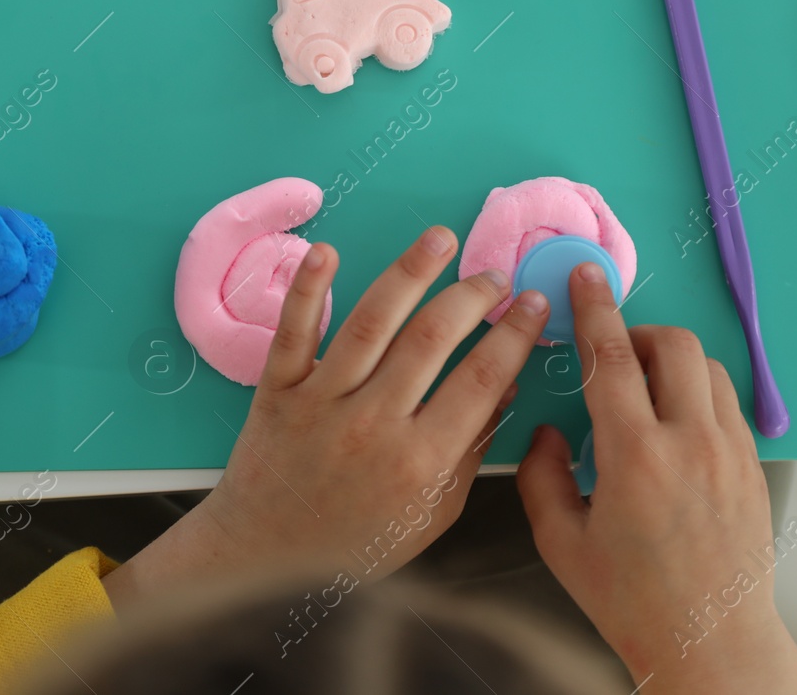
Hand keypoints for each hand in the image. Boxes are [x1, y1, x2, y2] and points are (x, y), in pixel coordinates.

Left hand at [104, 226, 549, 606]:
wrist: (263, 558)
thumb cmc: (355, 542)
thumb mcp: (431, 514)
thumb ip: (469, 453)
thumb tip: (505, 391)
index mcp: (418, 461)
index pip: (480, 379)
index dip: (513, 335)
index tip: (533, 303)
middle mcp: (371, 425)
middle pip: (431, 339)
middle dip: (472, 297)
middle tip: (495, 274)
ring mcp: (321, 402)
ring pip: (371, 322)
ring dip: (410, 272)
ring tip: (440, 238)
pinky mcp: (277, 389)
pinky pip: (294, 331)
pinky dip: (307, 288)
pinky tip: (327, 251)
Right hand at [516, 263, 796, 692]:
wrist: (711, 642)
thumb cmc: (636, 604)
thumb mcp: (562, 544)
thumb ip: (541, 477)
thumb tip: (546, 435)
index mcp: (636, 458)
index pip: (611, 358)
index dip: (594, 309)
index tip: (585, 279)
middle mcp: (691, 445)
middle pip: (673, 345)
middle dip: (639, 333)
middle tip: (614, 353)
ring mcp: (731, 454)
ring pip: (708, 368)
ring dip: (672, 363)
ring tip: (644, 392)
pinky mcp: (753, 468)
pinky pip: (728, 405)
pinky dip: (698, 396)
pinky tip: (674, 428)